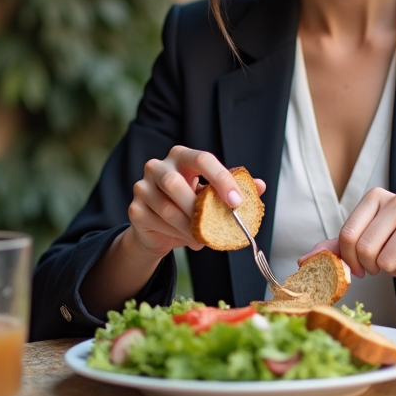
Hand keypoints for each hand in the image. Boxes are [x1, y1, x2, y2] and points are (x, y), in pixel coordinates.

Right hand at [127, 145, 265, 259]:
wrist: (159, 229)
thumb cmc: (190, 204)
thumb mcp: (212, 195)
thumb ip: (233, 188)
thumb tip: (260, 186)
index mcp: (181, 156)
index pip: (202, 159)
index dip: (221, 178)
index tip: (237, 201)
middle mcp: (157, 166)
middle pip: (175, 183)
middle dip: (198, 206)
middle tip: (219, 223)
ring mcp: (142, 187)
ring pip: (167, 209)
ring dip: (190, 227)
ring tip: (206, 237)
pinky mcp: (135, 210)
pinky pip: (158, 224)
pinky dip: (178, 235)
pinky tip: (190, 240)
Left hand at [301, 188, 395, 315]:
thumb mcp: (368, 237)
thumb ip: (336, 247)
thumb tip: (304, 261)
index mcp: (376, 197)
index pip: (347, 234)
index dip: (348, 258)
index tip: (356, 266)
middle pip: (365, 249)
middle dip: (368, 267)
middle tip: (378, 266)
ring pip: (386, 261)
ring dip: (390, 270)